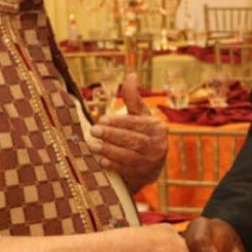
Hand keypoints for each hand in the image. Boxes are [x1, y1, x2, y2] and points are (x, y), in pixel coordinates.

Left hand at [88, 73, 167, 190]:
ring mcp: (152, 163)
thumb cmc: (142, 135)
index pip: (136, 123)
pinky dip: (113, 166)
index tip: (101, 119)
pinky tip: (101, 161)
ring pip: (128, 156)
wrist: (148, 166)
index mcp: (159, 128)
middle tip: (93, 130)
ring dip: (109, 151)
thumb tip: (131, 74)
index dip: (118, 122)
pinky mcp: (144, 176)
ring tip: (92, 145)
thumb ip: (133, 98)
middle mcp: (159, 146)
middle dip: (111, 135)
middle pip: (132, 140)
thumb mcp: (140, 116)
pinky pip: (126, 171)